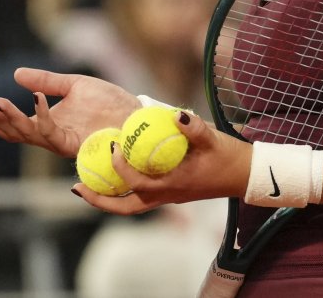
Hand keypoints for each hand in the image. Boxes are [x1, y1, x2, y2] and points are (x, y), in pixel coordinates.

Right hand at [0, 67, 141, 158]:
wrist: (135, 113)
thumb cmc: (108, 102)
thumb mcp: (73, 85)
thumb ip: (46, 81)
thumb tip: (17, 74)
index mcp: (50, 124)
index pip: (17, 126)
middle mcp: (54, 136)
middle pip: (18, 134)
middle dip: (0, 122)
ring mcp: (64, 141)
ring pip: (30, 135)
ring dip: (12, 120)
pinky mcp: (77, 142)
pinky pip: (53, 132)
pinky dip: (42, 115)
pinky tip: (35, 98)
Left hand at [72, 110, 250, 214]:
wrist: (245, 175)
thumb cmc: (228, 156)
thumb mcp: (212, 138)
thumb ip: (194, 127)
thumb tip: (177, 114)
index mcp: (172, 184)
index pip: (137, 182)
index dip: (120, 167)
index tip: (112, 146)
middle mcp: (166, 195)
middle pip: (125, 208)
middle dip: (99, 200)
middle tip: (76, 187)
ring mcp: (167, 197)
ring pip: (130, 207)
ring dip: (107, 200)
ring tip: (85, 186)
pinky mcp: (170, 194)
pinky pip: (139, 198)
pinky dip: (122, 192)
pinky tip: (112, 176)